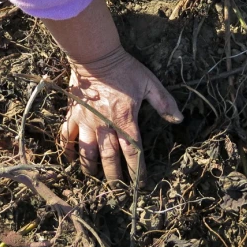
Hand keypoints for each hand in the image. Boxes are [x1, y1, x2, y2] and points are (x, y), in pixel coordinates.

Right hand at [58, 47, 182, 185]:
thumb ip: (164, 102)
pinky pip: (67, 137)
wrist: (95, 57)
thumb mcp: (149, 83)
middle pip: (109, 158)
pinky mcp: (73, 115)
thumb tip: (178, 119)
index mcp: (125, 120)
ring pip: (87, 152)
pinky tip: (70, 158)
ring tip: (93, 177)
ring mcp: (87, 122)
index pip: (133, 153)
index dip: (137, 171)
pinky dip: (68, 149)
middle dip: (114, 177)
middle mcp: (105, 126)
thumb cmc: (124, 69)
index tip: (140, 184)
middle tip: (117, 190)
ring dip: (90, 168)